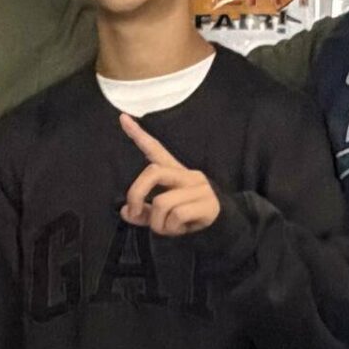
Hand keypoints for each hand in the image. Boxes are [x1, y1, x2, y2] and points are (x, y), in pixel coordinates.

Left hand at [119, 114, 221, 236]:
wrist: (225, 229)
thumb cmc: (190, 219)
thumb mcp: (163, 215)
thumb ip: (144, 213)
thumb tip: (125, 211)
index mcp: (175, 172)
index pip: (156, 150)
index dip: (139, 135)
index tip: (123, 118)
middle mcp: (188, 175)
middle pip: (153, 172)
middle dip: (136, 193)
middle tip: (133, 212)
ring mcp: (199, 188)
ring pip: (162, 202)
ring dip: (158, 224)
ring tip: (168, 229)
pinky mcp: (208, 204)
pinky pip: (177, 215)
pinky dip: (172, 228)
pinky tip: (181, 230)